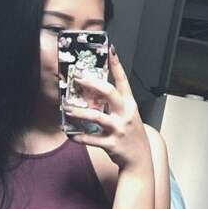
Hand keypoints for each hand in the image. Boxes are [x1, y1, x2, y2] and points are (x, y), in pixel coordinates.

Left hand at [62, 46, 148, 170]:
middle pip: (109, 93)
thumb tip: (95, 89)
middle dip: (92, 84)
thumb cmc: (131, 134)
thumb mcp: (128, 115)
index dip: (116, 64)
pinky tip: (70, 134)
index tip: (110, 50)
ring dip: (79, 111)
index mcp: (129, 104)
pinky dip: (79, 137)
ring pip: (97, 116)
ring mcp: (119, 129)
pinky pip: (92, 139)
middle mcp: (125, 114)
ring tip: (67, 108)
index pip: (123, 80)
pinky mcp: (112, 144)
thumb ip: (115, 103)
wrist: (140, 158)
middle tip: (78, 78)